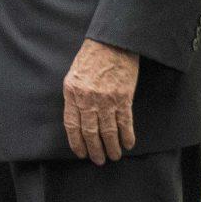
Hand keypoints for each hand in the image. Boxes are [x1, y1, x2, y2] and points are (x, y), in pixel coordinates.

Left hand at [62, 38, 137, 164]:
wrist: (112, 41)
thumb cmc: (92, 56)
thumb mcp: (75, 74)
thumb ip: (75, 95)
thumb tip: (78, 118)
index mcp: (72, 91)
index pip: (72, 124)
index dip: (77, 142)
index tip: (81, 153)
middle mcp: (87, 98)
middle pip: (90, 132)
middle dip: (94, 150)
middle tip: (99, 160)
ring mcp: (106, 99)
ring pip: (108, 131)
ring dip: (112, 147)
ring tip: (114, 156)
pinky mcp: (123, 98)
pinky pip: (125, 123)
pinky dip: (127, 136)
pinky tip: (128, 144)